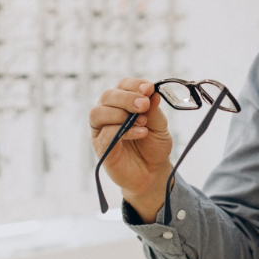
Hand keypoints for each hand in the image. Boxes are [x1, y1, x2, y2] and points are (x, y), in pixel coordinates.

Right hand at [90, 78, 173, 220]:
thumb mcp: (160, 126)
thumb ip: (154, 110)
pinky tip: (141, 132)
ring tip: (142, 121)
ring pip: (98, 113)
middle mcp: (108, 114)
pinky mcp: (101, 147)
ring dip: (121, 113)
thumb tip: (152, 92)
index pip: (122, 86)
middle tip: (144, 104)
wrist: (152, 173)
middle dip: (127, 98)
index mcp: (122, 104)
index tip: (149, 88)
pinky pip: (105, 134)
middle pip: (108, 96)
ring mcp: (101, 130)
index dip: (134, 85)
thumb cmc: (153, 146)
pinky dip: (124, 131)